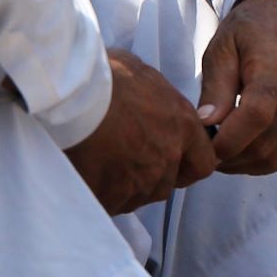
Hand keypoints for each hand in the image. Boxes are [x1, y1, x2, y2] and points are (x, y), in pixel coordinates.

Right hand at [63, 50, 218, 214]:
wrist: (72, 97)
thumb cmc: (104, 76)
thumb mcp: (140, 72)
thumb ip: (154, 93)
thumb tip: (147, 95)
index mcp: (182, 125)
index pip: (203, 162)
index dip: (187, 165)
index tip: (171, 161)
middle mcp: (168, 158)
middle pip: (167, 183)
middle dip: (150, 176)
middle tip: (123, 158)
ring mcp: (141, 181)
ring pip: (139, 196)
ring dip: (124, 186)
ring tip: (100, 164)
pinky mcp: (113, 196)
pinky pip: (112, 204)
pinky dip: (102, 194)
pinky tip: (86, 174)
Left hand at [199, 0, 276, 174]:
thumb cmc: (250, 31)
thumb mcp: (222, 48)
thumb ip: (215, 86)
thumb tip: (206, 123)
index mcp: (275, 67)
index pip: (256, 116)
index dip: (229, 141)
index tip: (207, 147)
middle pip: (266, 144)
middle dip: (232, 158)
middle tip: (210, 152)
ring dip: (248, 164)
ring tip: (227, 153)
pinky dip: (269, 161)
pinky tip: (250, 151)